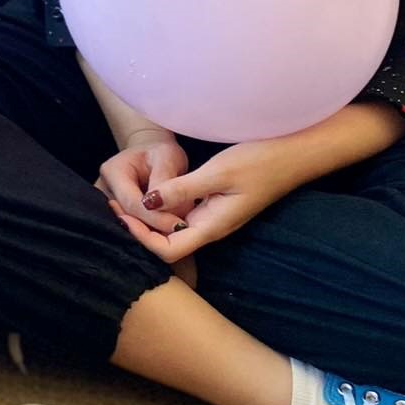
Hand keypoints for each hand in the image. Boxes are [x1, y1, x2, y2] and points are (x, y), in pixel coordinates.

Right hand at [96, 129, 187, 238]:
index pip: (131, 203)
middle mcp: (102, 190)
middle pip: (128, 219)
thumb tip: (167, 211)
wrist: (150, 156)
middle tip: (181, 232)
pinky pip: (132, 230)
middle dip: (155, 228)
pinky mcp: (113, 216)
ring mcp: (105, 205)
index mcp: (112, 171)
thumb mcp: (168, 158)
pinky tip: (167, 233)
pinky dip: (150, 233)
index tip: (179, 226)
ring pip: (129, 228)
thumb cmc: (160, 154)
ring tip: (176, 230)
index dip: (155, 218)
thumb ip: (165, 182)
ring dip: (153, 232)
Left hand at [109, 138, 300, 262]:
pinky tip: (148, 194)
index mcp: (212, 227)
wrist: (292, 153)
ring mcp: (213, 216)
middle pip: (168, 244)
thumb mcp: (217, 172)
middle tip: (112, 207)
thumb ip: (182, 189)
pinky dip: (162, 209)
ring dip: (148, 221)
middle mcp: (211, 227)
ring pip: (174, 230)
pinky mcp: (215, 204)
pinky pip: (183, 215)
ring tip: (122, 201)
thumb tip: (146, 204)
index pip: (169, 251)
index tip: (119, 215)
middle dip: (139, 231)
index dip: (141, 239)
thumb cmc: (258, 161)